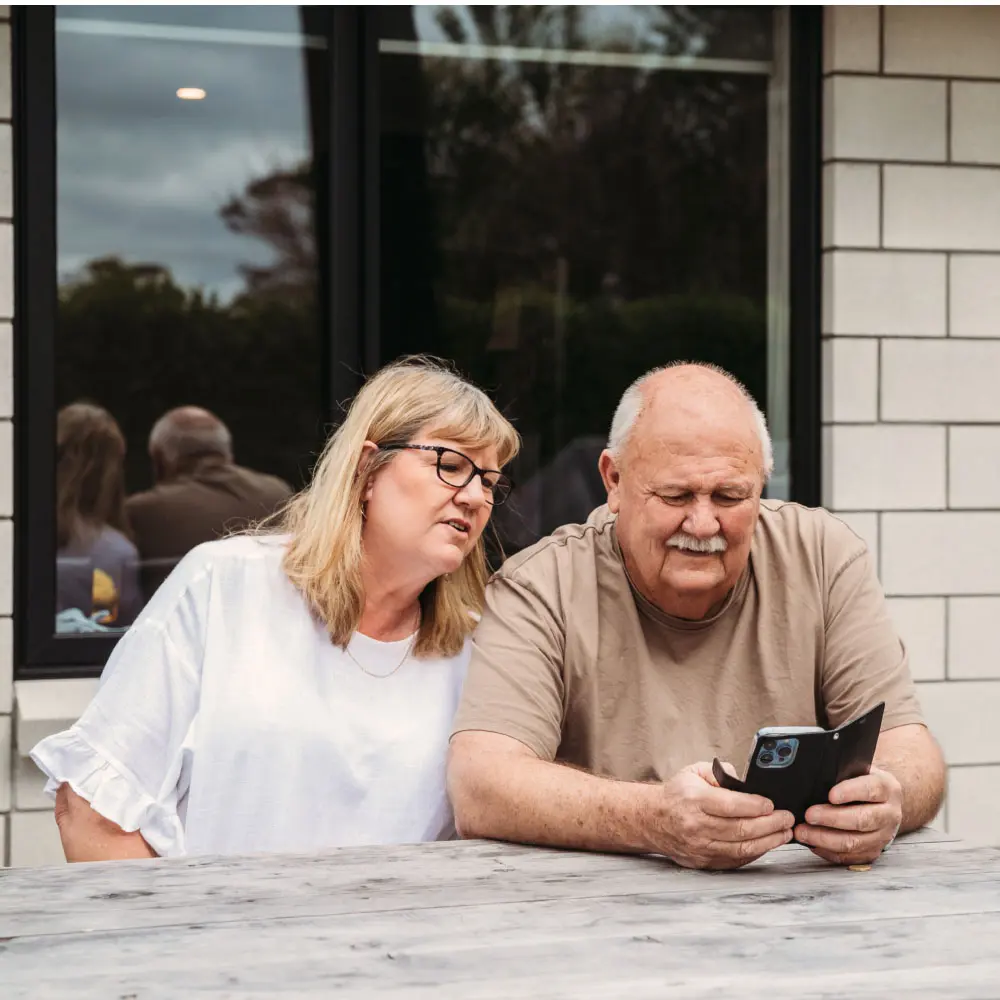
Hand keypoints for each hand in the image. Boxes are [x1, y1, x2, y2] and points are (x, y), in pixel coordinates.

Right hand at [649, 762, 794, 869]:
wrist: (652, 819)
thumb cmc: (677, 794)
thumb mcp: (694, 772)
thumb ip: (721, 773)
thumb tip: (747, 783)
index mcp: (693, 799)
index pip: (730, 805)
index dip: (755, 806)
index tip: (772, 804)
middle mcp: (696, 825)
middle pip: (740, 829)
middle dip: (770, 824)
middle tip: (787, 819)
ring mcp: (699, 846)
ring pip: (741, 848)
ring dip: (768, 841)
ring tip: (784, 833)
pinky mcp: (703, 861)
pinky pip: (735, 860)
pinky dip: (754, 853)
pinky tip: (766, 844)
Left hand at [794, 766, 902, 865]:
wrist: (883, 802)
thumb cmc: (862, 783)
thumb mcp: (858, 771)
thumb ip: (842, 772)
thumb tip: (813, 776)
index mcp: (887, 788)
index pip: (871, 789)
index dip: (850, 792)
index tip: (831, 795)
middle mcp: (889, 814)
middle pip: (862, 820)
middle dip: (832, 819)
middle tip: (809, 815)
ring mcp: (882, 836)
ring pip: (855, 842)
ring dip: (825, 839)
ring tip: (803, 832)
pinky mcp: (873, 852)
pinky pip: (850, 857)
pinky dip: (828, 852)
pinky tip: (812, 844)